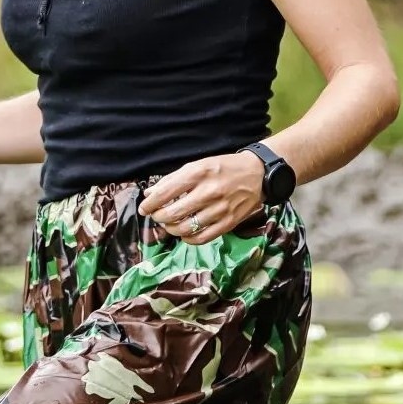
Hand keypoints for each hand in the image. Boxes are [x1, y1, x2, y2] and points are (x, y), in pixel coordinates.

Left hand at [138, 153, 264, 244]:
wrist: (257, 174)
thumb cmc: (224, 167)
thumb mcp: (198, 165)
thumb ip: (173, 179)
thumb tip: (150, 193)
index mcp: (199, 173)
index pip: (166, 192)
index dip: (150, 203)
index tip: (144, 208)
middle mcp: (209, 192)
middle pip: (173, 213)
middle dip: (159, 217)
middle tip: (157, 216)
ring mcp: (220, 209)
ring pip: (185, 228)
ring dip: (171, 229)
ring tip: (169, 224)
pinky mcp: (229, 223)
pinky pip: (202, 238)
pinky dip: (188, 238)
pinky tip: (184, 233)